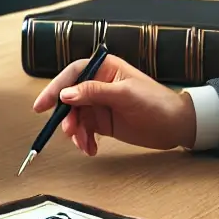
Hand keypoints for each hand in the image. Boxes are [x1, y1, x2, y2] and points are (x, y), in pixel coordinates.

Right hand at [29, 54, 194, 154]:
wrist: (176, 126)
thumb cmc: (156, 103)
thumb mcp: (125, 95)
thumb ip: (94, 92)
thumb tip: (66, 94)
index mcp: (105, 69)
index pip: (73, 73)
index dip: (56, 87)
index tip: (42, 105)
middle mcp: (99, 85)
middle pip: (71, 98)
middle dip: (67, 116)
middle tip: (69, 131)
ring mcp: (101, 105)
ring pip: (76, 117)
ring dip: (76, 132)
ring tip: (85, 144)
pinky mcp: (104, 123)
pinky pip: (85, 130)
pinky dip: (84, 140)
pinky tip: (91, 149)